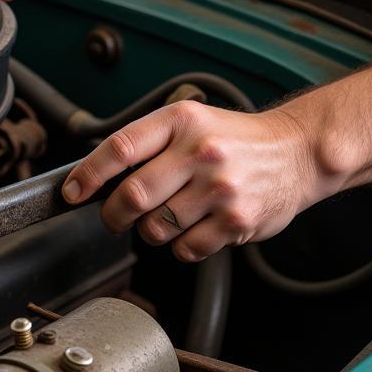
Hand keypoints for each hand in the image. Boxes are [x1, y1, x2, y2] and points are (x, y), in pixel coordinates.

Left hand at [61, 101, 322, 261]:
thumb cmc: (236, 140)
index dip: (88, 175)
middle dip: (112, 215)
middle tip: (113, 217)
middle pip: (132, 196)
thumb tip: (94, 178)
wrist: (298, 152)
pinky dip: (180, 246)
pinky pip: (185, 249)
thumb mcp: (192, 122)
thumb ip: (148, 143)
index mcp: (182, 122)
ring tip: (168, 216)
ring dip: (150, 230)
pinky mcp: (236, 221)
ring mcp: (220, 188)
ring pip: (155, 228)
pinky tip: (194, 228)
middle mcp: (201, 152)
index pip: (120, 149)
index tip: (73, 192)